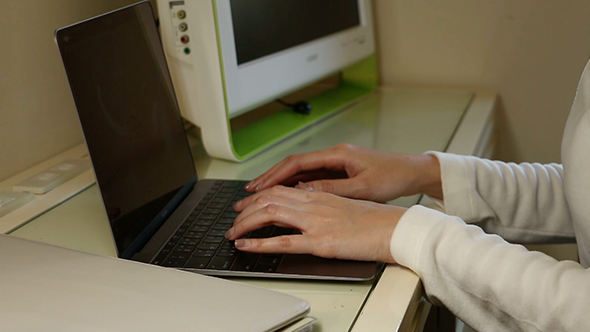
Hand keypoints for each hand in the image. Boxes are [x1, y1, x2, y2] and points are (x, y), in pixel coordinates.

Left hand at [225, 185, 406, 262]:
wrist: (396, 228)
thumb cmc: (376, 220)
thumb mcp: (345, 206)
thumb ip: (323, 205)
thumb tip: (306, 210)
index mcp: (320, 194)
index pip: (280, 189)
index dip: (258, 195)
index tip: (246, 203)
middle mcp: (314, 203)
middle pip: (269, 198)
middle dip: (245, 209)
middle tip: (233, 219)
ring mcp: (315, 221)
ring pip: (269, 214)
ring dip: (245, 223)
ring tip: (232, 232)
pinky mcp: (321, 241)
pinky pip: (282, 241)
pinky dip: (258, 243)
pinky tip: (245, 245)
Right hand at [244, 143, 442, 201]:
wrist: (412, 172)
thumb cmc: (392, 177)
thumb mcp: (362, 188)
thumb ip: (332, 189)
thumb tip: (303, 191)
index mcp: (337, 154)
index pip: (297, 162)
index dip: (274, 174)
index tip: (258, 186)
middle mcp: (333, 155)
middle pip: (293, 165)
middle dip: (270, 177)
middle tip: (249, 191)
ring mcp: (335, 163)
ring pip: (300, 171)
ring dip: (280, 182)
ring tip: (260, 194)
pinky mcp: (340, 171)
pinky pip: (311, 177)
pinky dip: (295, 186)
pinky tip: (285, 196)